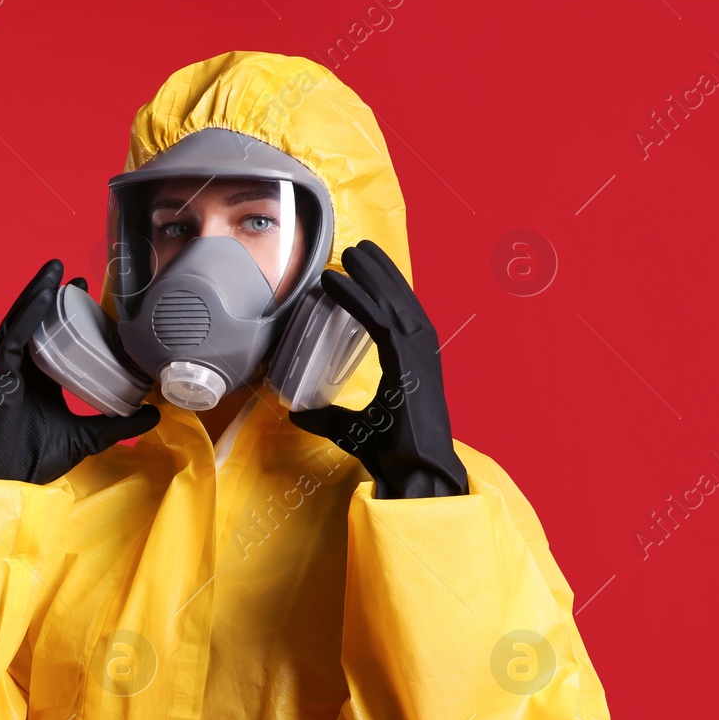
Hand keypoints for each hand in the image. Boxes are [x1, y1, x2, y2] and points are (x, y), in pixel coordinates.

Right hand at [0, 260, 160, 483]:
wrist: (11, 482)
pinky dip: (27, 318)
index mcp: (36, 384)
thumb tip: (155, 414)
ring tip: (53, 272)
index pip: (48, 341)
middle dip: (46, 297)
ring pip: (17, 325)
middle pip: (30, 325)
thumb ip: (117, 424)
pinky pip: (12, 341)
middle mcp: (19, 374)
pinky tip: (42, 298)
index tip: (82, 294)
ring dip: (34, 297)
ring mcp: (5, 374)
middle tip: (68, 274)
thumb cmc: (37, 462)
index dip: (62, 318)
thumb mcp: (88, 438)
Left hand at [286, 241, 468, 498]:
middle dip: (380, 271)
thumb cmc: (392, 452)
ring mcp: (419, 354)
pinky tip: (336, 281)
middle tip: (358, 247)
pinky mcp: (408, 361)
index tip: (364, 269)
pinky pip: (378, 320)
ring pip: (392, 301)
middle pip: (400, 298)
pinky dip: (357, 297)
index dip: (382, 288)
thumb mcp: (351, 428)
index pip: (399, 314)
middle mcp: (422, 351)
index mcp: (414, 361)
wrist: (414, 472)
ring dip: (370, 274)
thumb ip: (326, 417)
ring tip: (350, 252)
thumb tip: (297, 412)